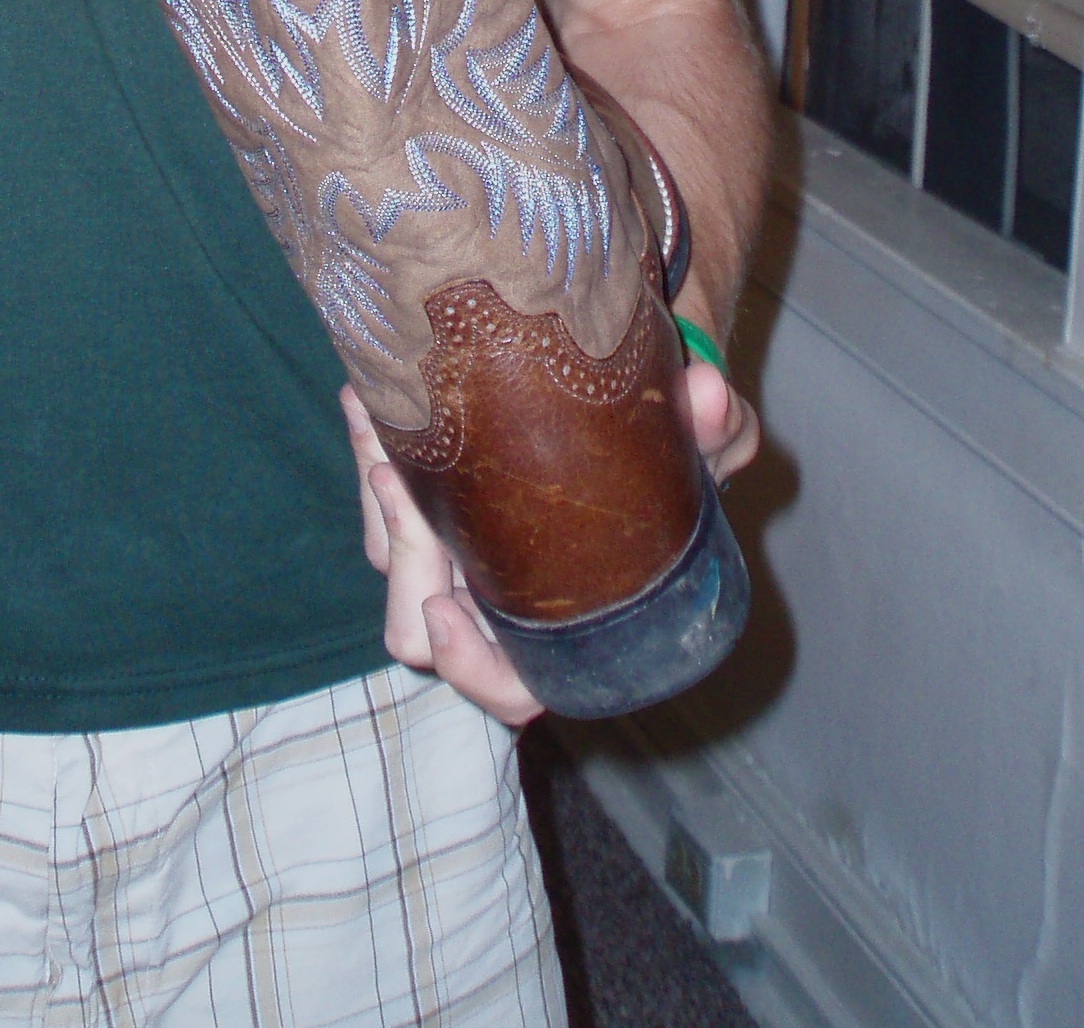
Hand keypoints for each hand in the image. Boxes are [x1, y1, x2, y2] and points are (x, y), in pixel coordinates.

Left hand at [339, 327, 758, 729]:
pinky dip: (370, 447)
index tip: (444, 611)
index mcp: (561, 623)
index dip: (472, 668)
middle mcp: (498, 596)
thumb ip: (713, 432)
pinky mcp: (421, 499)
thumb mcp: (703, 443)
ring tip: (380, 413)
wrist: (624, 399)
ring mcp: (454, 552)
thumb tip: (711, 395)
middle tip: (397, 474)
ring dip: (376, 492)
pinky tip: (371, 394)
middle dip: (401, 552)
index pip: (511, 689)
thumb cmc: (670, 452)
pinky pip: (376, 497)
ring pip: (384, 553)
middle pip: (416, 624)